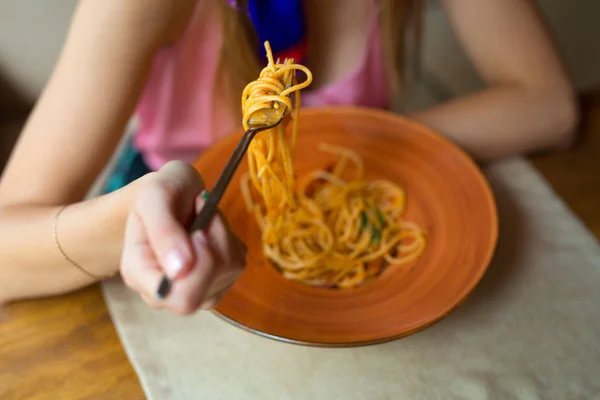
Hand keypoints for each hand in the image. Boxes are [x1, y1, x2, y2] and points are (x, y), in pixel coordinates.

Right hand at [120, 161, 246, 314]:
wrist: (177, 190)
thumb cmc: (161, 192)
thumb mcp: (154, 197)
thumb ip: (163, 232)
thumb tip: (180, 271)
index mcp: (139, 273)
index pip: (173, 298)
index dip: (195, 271)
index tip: (197, 232)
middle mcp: (166, 290)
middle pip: (202, 295)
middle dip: (211, 250)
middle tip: (202, 218)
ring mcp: (194, 287)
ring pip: (225, 273)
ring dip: (221, 236)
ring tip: (203, 216)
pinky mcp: (220, 278)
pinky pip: (236, 263)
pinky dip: (229, 238)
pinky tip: (212, 227)